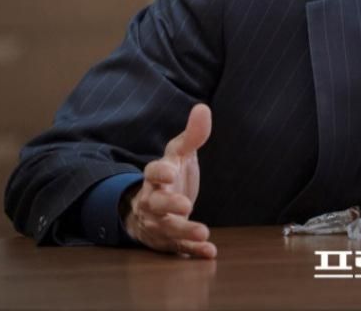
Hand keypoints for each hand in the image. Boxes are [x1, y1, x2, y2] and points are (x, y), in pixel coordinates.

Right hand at [122, 103, 216, 257]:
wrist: (152, 210)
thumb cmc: (170, 177)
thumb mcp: (180, 155)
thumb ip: (192, 135)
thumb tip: (203, 108)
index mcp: (156, 178)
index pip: (152, 173)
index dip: (159, 173)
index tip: (169, 172)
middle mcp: (153, 202)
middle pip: (155, 204)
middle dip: (168, 205)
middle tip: (185, 205)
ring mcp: (159, 223)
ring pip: (167, 229)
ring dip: (184, 231)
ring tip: (204, 232)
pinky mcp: (168, 242)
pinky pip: (178, 248)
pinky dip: (191, 250)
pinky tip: (208, 251)